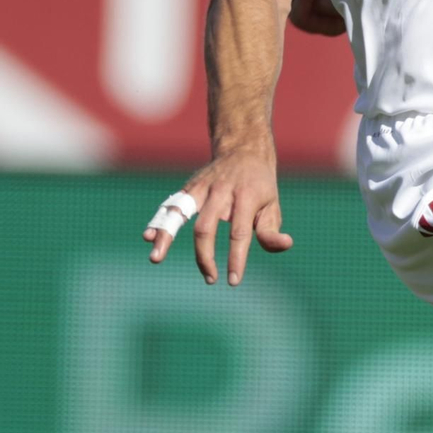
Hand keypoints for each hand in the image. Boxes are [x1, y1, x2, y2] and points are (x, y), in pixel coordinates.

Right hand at [143, 147, 292, 285]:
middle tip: (210, 279)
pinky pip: (170, 205)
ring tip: (155, 259)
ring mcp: (202, 188)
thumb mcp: (273, 206)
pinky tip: (148, 238)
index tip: (233, 281)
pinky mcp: (189, 188)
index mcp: (247, 197)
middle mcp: (221, 192)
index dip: (236, 258)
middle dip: (205, 256)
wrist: (243, 152)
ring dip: (166, 236)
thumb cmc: (260, 187)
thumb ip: (272, 230)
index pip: (239, 233)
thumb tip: (284, 244)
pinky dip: (158, 221)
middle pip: (206, 227)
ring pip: (180, 213)